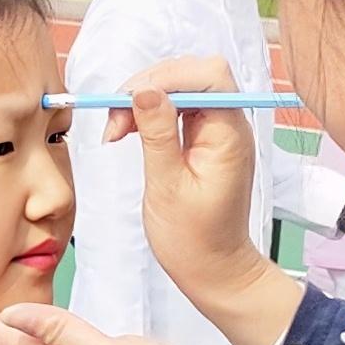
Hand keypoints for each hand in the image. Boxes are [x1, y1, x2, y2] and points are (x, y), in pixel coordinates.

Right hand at [112, 56, 267, 300]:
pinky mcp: (202, 139)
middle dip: (148, 86)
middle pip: (192, 74)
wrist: (213, 270)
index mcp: (229, 135)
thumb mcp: (167, 187)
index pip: (209, 75)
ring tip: (116, 129)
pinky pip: (176, 108)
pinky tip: (128, 131)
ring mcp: (216, 131)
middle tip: (115, 119)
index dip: (166, 77)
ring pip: (180, 88)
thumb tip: (143, 91)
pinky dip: (148, 113)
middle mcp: (229, 125)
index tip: (127, 101)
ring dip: (143, 99)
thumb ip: (157, 134)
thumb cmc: (194, 240)